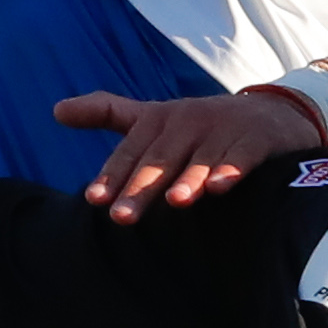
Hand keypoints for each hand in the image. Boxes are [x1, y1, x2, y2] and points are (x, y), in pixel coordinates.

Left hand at [58, 89, 319, 222]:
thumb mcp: (153, 116)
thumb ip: (108, 113)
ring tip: (175, 202)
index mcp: (160, 120)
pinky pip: (243, 157)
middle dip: (142, 187)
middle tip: (122, 217)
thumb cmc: (201, 125)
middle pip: (161, 159)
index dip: (113, 175)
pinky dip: (233, 170)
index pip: (131, 152)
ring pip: (201, 158)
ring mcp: (223, 129)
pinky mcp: (256, 138)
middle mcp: (188, 121)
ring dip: (188, 179)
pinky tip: (222, 188)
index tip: (94, 199)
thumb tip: (56, 110)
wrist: (271, 114)